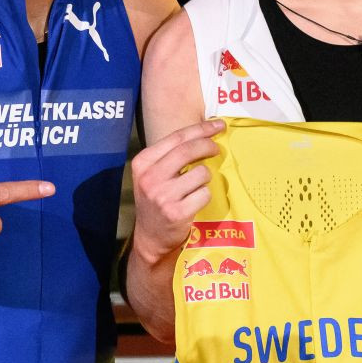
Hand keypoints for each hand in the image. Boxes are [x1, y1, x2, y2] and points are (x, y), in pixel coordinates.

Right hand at [130, 119, 224, 262]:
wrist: (150, 237)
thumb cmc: (156, 200)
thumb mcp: (153, 174)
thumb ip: (171, 155)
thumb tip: (206, 133)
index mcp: (143, 162)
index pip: (177, 137)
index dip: (201, 129)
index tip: (218, 125)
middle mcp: (150, 177)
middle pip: (188, 150)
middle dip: (208, 146)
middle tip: (216, 149)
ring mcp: (163, 196)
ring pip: (200, 173)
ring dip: (205, 178)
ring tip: (196, 186)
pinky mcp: (177, 212)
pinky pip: (204, 194)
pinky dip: (204, 196)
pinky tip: (195, 202)